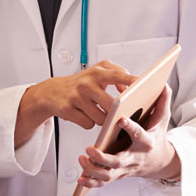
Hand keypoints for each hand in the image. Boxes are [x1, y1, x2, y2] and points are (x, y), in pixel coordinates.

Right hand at [15, 61, 134, 147]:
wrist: (52, 92)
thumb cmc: (81, 83)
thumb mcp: (97, 72)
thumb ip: (117, 74)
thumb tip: (127, 88)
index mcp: (97, 73)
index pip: (118, 75)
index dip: (131, 80)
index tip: (143, 85)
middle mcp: (86, 83)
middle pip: (112, 105)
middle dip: (116, 112)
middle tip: (115, 112)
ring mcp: (76, 97)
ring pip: (100, 118)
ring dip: (102, 119)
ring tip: (95, 111)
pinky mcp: (68, 110)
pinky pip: (88, 124)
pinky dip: (89, 123)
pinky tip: (83, 115)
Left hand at [75, 84, 179, 190]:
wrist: (160, 162)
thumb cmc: (157, 136)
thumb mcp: (163, 119)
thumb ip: (162, 101)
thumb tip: (162, 83)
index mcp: (146, 143)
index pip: (139, 135)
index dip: (131, 128)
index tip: (121, 119)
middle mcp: (134, 158)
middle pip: (118, 162)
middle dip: (103, 157)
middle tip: (90, 148)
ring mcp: (124, 169)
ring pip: (108, 175)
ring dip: (93, 169)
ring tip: (82, 157)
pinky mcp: (117, 175)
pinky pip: (102, 182)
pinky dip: (91, 182)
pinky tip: (80, 178)